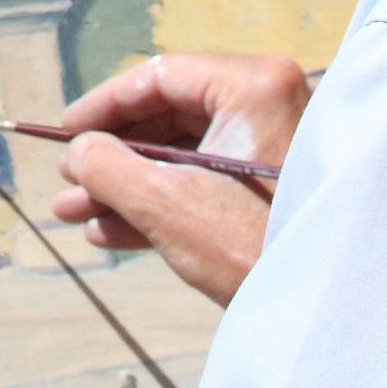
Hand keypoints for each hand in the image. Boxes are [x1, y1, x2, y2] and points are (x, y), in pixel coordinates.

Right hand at [43, 50, 306, 302]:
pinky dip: (162, 202)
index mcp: (254, 86)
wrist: (321, 312)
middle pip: (170, 116)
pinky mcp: (275, 186)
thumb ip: (107, 166)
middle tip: (68, 180)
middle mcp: (270, 103)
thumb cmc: (252, 247)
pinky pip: (207, 180)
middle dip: (112, 157)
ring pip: (184, 154)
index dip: (103, 105)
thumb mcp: (164, 203)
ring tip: (76, 213)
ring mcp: (274, 146)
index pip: (160, 76)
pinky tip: (112, 230)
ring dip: (128, 185)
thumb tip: (78, 150)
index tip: (64, 131)